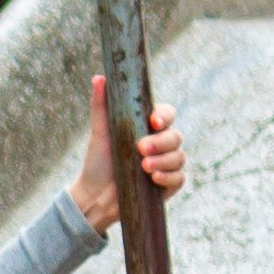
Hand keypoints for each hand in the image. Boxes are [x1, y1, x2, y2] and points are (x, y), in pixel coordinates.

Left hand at [72, 69, 183, 231]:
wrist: (94, 196)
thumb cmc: (98, 162)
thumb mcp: (99, 132)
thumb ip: (101, 105)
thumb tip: (99, 77)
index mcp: (148, 127)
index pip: (167, 114)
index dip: (164, 116)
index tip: (153, 121)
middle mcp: (161, 144)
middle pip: (175, 136)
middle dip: (160, 142)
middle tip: (140, 148)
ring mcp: (167, 164)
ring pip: (179, 157)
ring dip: (163, 161)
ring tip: (144, 167)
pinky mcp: (169, 185)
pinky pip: (179, 178)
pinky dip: (168, 178)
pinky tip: (153, 179)